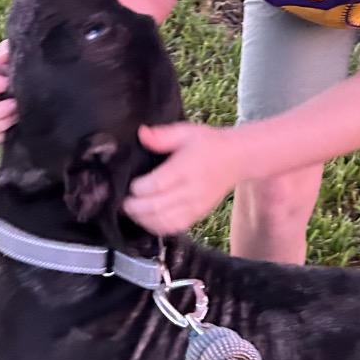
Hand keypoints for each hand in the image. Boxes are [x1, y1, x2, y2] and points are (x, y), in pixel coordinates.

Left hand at [123, 123, 242, 233]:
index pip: (158, 184)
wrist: (236, 159)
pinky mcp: (198, 214)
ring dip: (143, 219)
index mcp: (187, 167)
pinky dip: (157, 227)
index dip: (139, 188)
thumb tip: (141, 134)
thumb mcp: (186, 132)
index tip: (130, 185)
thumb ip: (162, 135)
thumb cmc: (209, 144)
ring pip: (164, 221)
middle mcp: (191, 189)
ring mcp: (196, 205)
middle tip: (123, 202)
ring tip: (132, 211)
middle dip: (135, 207)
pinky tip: (147, 220)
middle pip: (157, 206)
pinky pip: (175, 227)